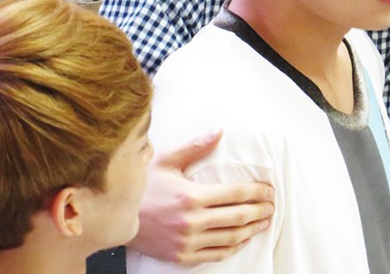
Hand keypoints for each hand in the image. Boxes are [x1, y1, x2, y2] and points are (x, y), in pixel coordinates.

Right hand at [130, 130, 274, 263]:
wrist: (117, 218)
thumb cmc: (144, 187)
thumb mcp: (167, 161)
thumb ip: (196, 148)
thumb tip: (219, 132)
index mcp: (191, 196)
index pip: (236, 193)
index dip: (257, 192)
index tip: (269, 189)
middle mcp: (191, 221)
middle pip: (238, 216)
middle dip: (260, 210)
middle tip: (272, 205)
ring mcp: (187, 242)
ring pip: (231, 237)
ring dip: (253, 229)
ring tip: (264, 221)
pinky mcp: (182, 256)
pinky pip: (217, 253)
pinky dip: (235, 247)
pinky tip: (244, 238)